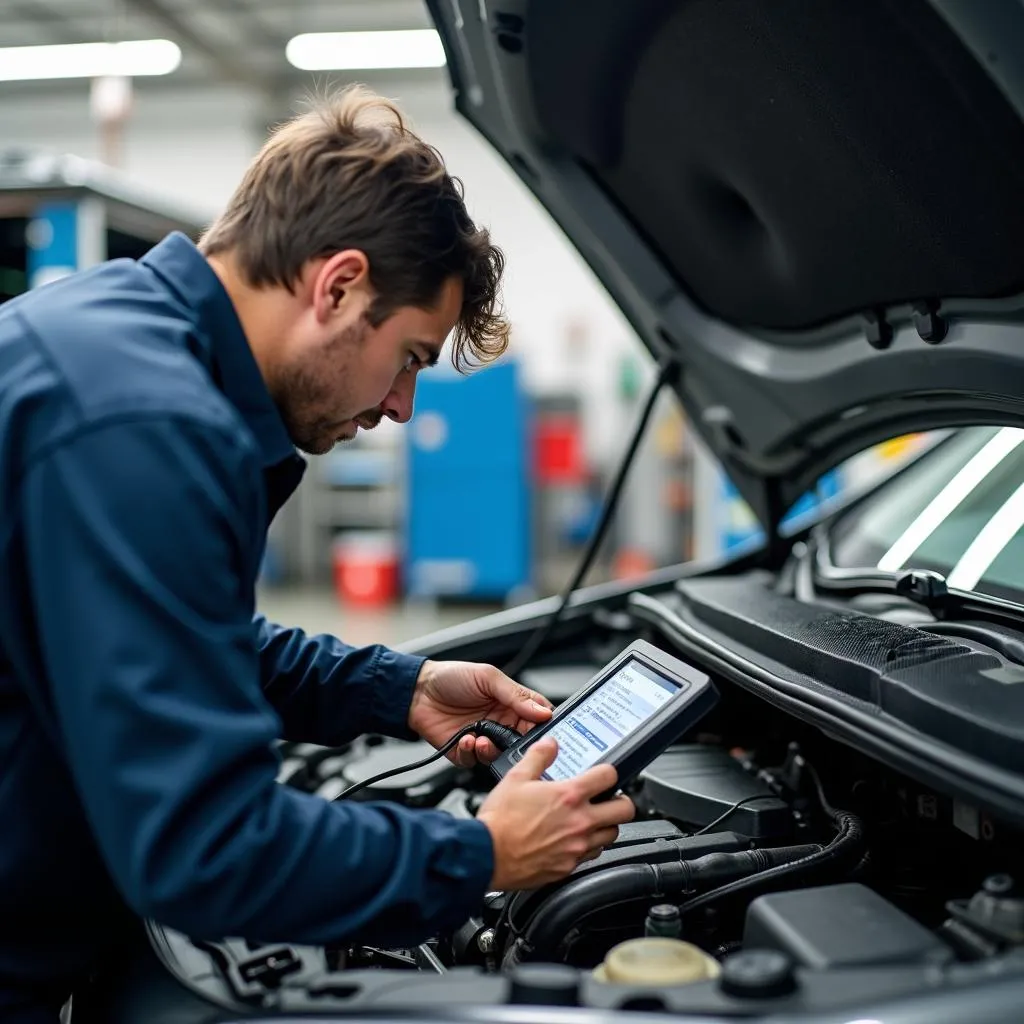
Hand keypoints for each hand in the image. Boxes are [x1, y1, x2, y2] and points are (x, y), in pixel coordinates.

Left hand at [407, 660, 552, 765]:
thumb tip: (543, 711)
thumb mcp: (488, 678)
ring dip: (492, 751)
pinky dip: (471, 754)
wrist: (417, 691)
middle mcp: (499, 722)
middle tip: (512, 740)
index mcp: (510, 703)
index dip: (542, 727)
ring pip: (499, 756)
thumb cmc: (451, 678)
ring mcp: (483, 738)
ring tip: (481, 740)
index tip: (542, 731)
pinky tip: (465, 740)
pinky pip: (475, 762)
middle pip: (521, 742)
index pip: (536, 719)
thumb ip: (516, 695)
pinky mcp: (465, 751)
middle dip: (518, 744)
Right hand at [476, 737, 635, 889]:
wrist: (487, 855)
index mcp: (569, 796)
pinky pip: (592, 855)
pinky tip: (574, 840)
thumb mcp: (516, 777)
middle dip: (620, 801)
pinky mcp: (569, 867)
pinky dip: (589, 846)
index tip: (602, 774)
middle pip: (624, 810)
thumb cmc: (500, 820)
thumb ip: (538, 756)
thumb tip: (551, 744)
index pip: (609, 776)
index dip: (608, 772)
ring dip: (606, 825)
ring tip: (593, 820)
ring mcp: (577, 847)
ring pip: (612, 835)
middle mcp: (579, 822)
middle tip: (609, 799)